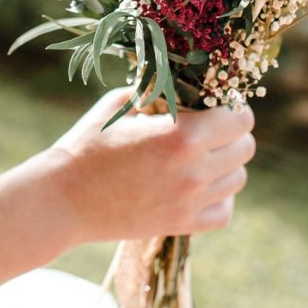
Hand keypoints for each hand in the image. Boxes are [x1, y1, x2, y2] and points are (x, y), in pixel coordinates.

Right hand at [50, 89, 255, 244]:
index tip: (215, 105)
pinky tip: (197, 184)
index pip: (241, 119)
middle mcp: (194, 171)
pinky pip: (225, 211)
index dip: (232, 108)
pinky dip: (219, 197)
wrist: (62, 199)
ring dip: (226, 164)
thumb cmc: (88, 144)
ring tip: (199, 155)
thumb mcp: (122, 103)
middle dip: (232, 133)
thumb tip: (185, 81)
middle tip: (208, 128)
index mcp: (183, 135)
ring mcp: (190, 202)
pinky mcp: (182, 225)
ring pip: (239, 179)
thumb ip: (159, 90)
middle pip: (246, 148)